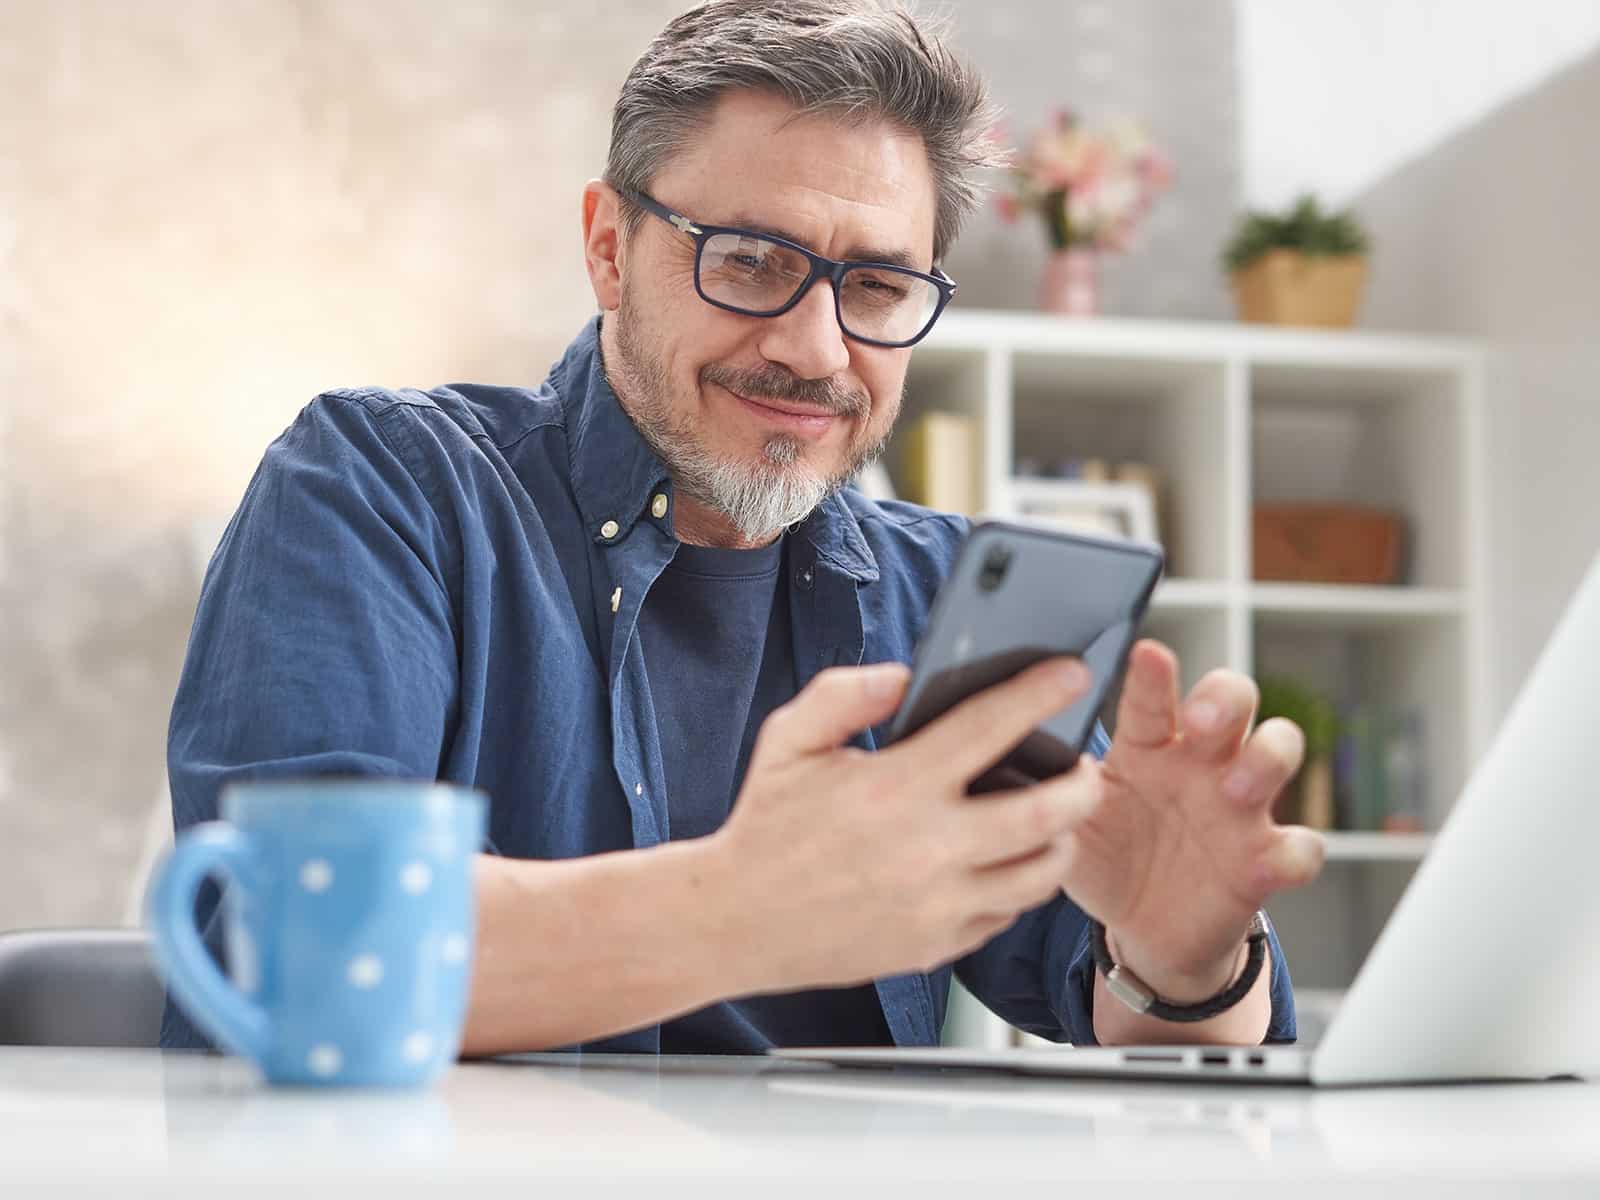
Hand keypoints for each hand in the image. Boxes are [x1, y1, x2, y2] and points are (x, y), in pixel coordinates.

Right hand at [713, 657, 1101, 992]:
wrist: (736, 921)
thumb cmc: (765, 826)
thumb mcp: (789, 742)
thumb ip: (842, 696)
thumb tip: (902, 675)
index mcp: (895, 787)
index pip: (989, 729)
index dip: (1039, 694)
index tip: (1070, 674)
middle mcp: (927, 848)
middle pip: (1046, 814)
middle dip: (1082, 783)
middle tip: (1085, 765)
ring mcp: (937, 904)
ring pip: (1040, 873)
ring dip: (1061, 839)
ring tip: (1056, 817)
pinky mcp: (937, 945)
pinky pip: (1006, 914)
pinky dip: (1019, 884)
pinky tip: (1007, 860)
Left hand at [1061, 639, 1325, 1000]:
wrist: (1142, 929)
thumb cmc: (1105, 858)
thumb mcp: (1071, 827)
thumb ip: (1057, 792)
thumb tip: (1029, 756)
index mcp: (1148, 747)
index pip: (1153, 699)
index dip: (1154, 675)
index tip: (1147, 653)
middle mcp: (1200, 763)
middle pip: (1234, 699)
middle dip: (1225, 698)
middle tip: (1199, 721)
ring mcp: (1240, 807)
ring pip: (1278, 750)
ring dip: (1265, 759)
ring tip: (1235, 788)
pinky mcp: (1265, 859)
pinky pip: (1302, 846)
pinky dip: (1295, 851)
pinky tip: (1268, 861)